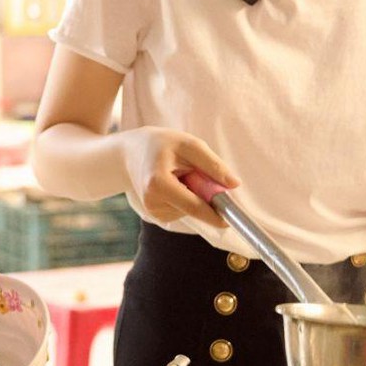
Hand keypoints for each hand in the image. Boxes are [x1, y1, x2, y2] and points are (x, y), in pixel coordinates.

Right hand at [121, 128, 238, 226]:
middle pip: (193, 209)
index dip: (214, 214)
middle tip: (195, 172)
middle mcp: (152, 202)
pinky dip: (185, 198)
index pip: (193, 206)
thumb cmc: (162, 144)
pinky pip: (182, 210)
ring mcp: (153, 211)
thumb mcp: (189, 145)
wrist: (131, 152)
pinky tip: (174, 183)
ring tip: (179, 174)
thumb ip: (213, 165)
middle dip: (205, 196)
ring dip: (194, 195)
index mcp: (158, 184)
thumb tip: (234, 185)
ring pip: (189, 210)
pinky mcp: (155, 215)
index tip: (230, 220)